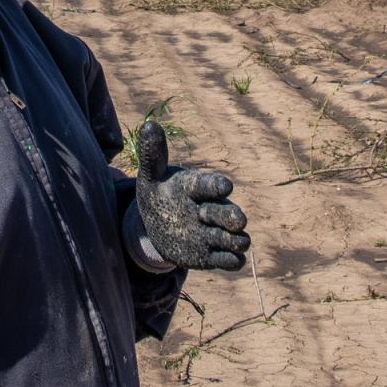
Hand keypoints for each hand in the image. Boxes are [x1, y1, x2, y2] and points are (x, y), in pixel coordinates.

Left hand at [132, 119, 250, 270]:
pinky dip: (232, 260)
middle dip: (228, 216)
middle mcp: (213, 209)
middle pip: (230, 214)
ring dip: (233, 240)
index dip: (216, 185)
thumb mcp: (150, 179)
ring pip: (237, 238)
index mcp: (198, 188)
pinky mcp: (215, 256)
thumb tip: (150, 125)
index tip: (225, 185)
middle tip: (210, 217)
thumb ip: (152, 156)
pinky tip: (228, 259)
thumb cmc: (158, 196)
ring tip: (225, 240)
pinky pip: (232, 261)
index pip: (209, 184)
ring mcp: (216, 233)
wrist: (159, 227)